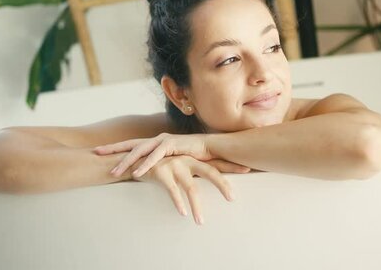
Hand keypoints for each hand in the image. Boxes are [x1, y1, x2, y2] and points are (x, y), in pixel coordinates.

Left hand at [94, 133, 211, 177]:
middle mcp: (156, 139)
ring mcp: (163, 140)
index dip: (114, 147)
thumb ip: (160, 163)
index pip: (130, 144)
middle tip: (96, 154)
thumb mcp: (172, 159)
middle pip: (130, 145)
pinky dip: (145, 165)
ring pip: (139, 151)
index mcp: (154, 142)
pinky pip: (155, 157)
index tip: (98, 151)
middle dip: (112, 150)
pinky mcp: (172, 145)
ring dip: (126, 162)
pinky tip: (136, 173)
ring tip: (114, 173)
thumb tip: (150, 172)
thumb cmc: (193, 155)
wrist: (211, 147)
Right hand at [131, 156, 249, 224]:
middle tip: (232, 198)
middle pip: (209, 172)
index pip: (216, 163)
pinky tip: (183, 213)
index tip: (248, 169)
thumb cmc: (158, 165)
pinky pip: (172, 190)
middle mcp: (186, 160)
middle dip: (223, 184)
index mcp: (192, 159)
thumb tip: (210, 178)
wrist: (132, 159)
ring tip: (200, 222)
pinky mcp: (161, 172)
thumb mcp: (178, 166)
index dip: (231, 166)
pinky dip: (178, 202)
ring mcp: (174, 165)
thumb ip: (193, 171)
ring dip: (197, 206)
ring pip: (191, 187)